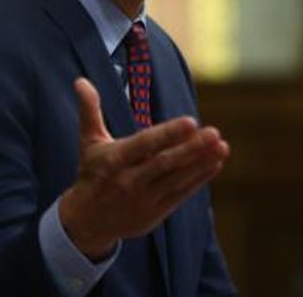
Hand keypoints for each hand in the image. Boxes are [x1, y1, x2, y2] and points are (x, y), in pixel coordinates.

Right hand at [58, 77, 229, 259]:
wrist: (86, 222)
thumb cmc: (91, 173)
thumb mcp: (88, 142)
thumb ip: (90, 111)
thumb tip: (81, 81)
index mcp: (114, 160)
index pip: (144, 145)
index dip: (168, 134)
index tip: (191, 122)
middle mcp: (129, 180)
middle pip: (165, 163)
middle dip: (191, 148)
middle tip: (214, 132)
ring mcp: (144, 199)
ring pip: (177, 179)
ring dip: (201, 163)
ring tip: (222, 146)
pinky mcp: (156, 212)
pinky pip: (181, 194)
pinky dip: (200, 179)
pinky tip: (216, 163)